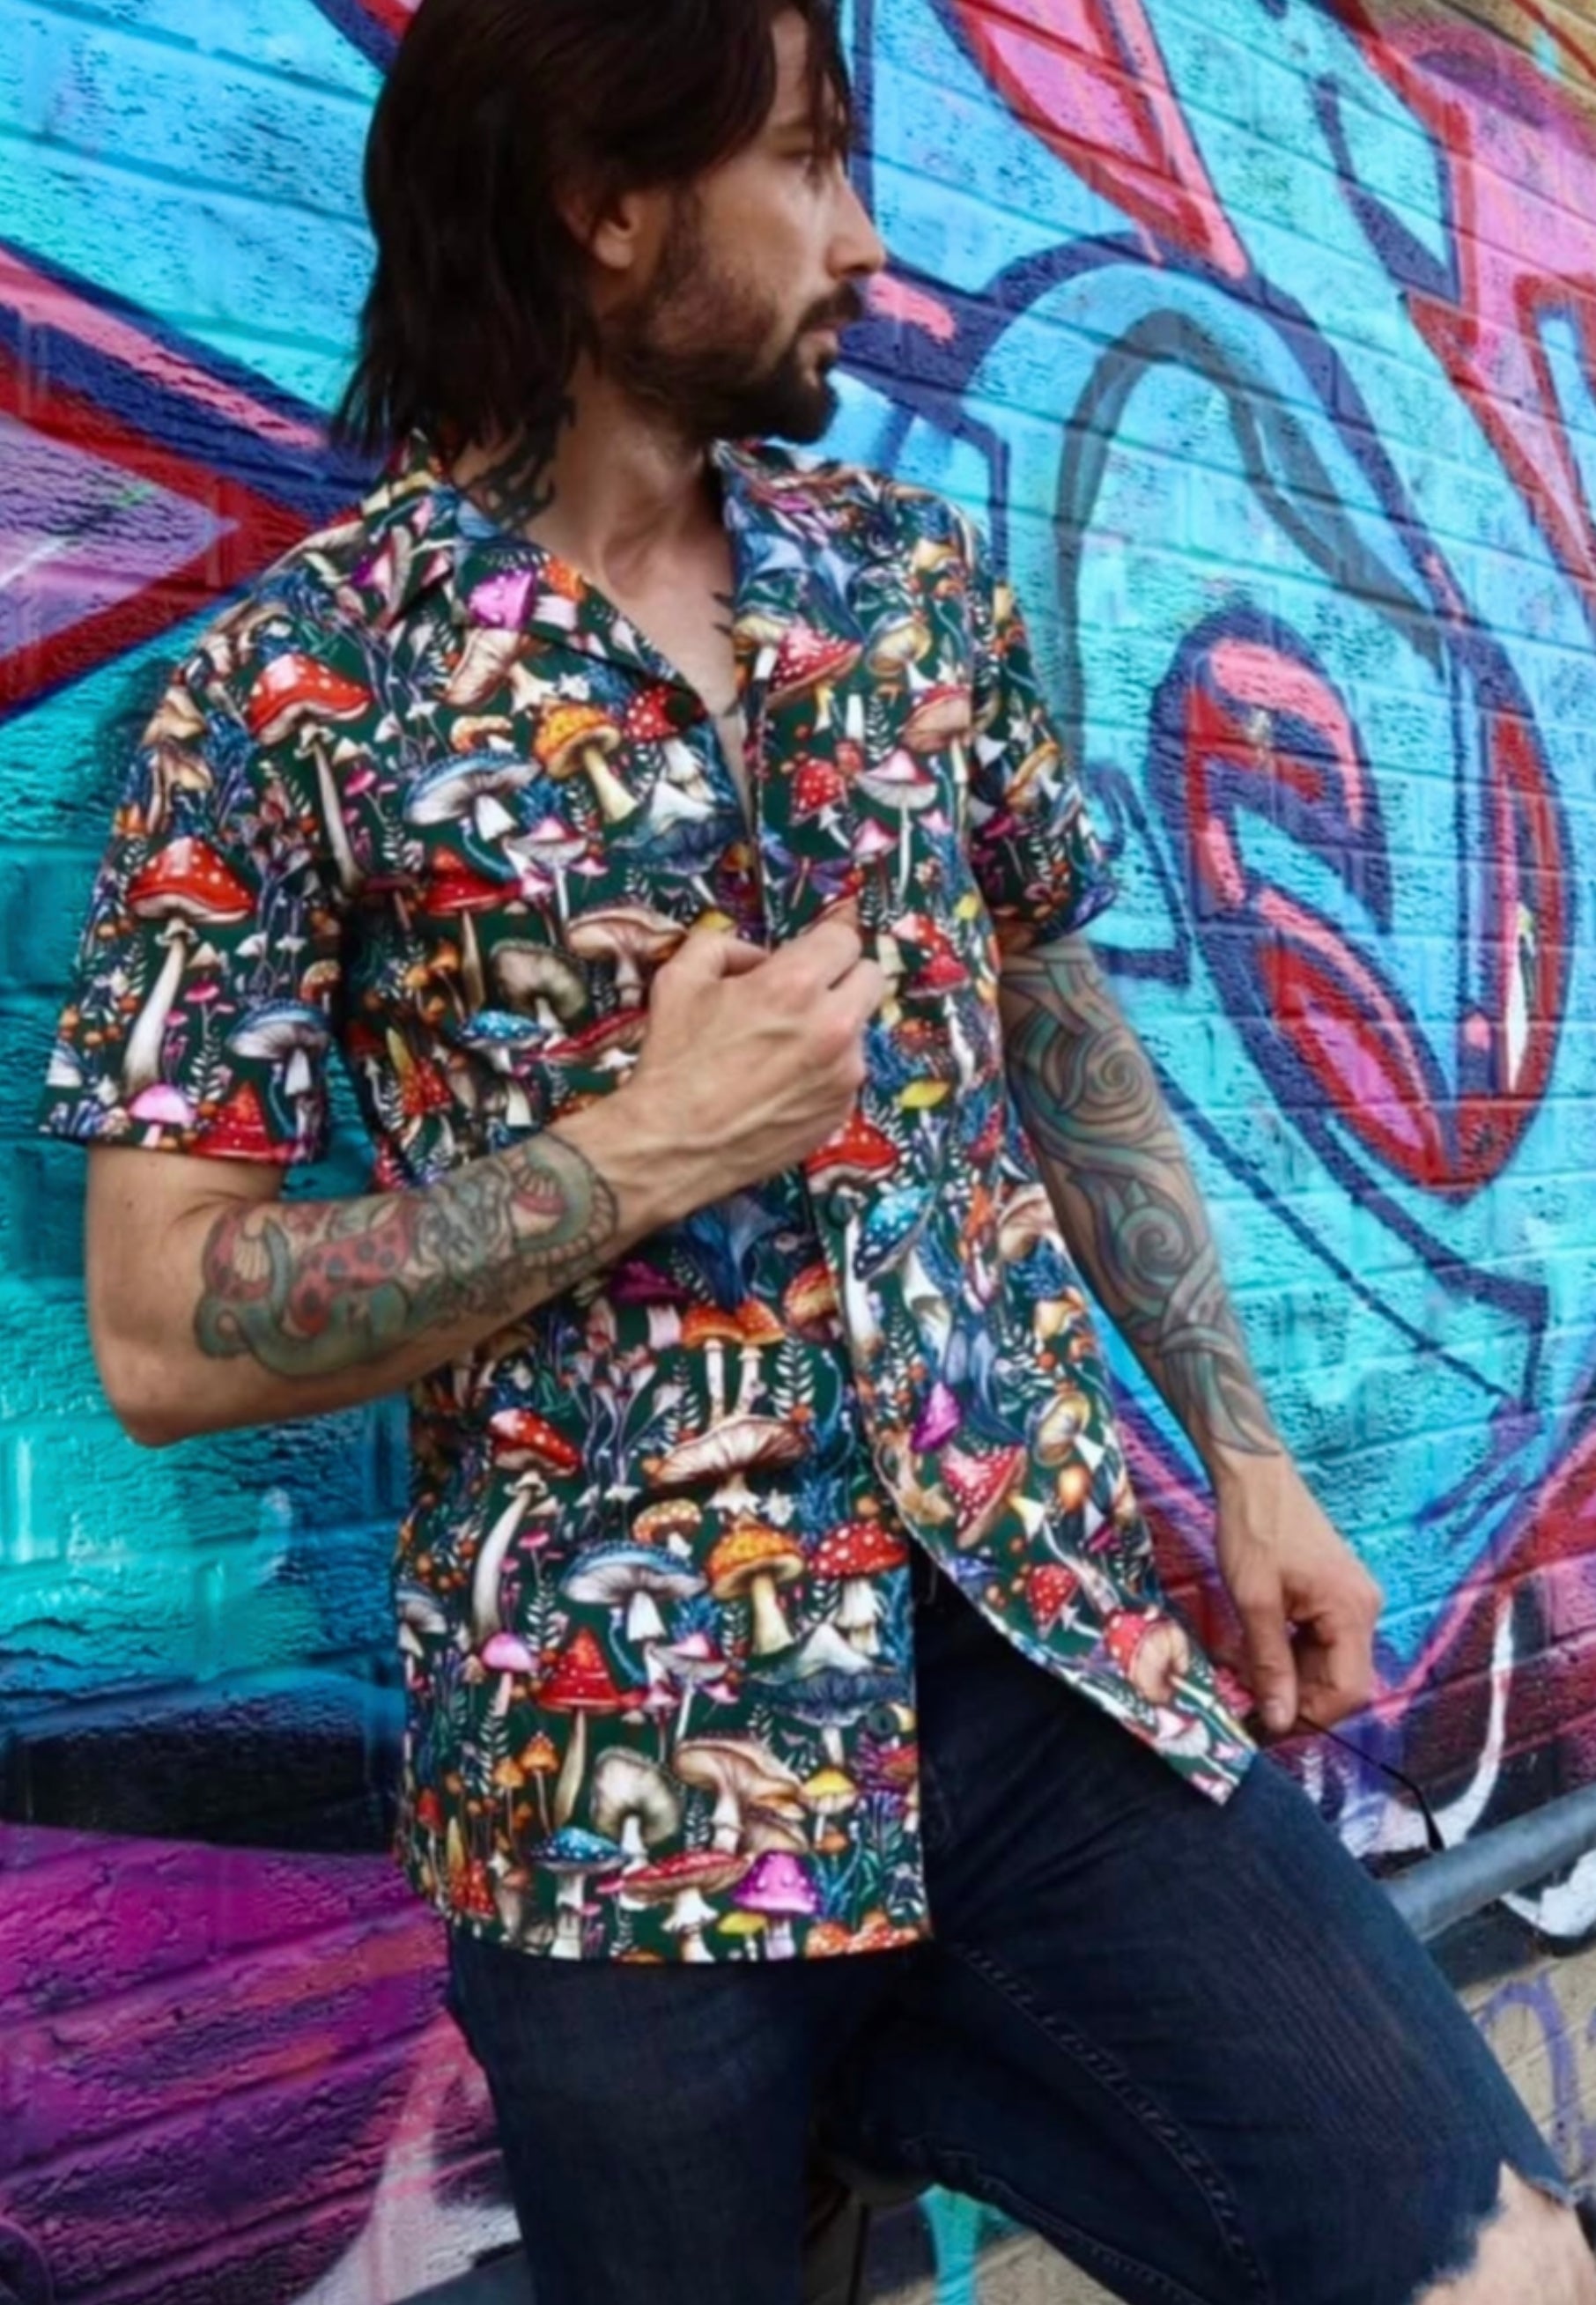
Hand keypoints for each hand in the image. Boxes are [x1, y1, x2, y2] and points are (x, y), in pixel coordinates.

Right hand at [630, 909, 885, 1207]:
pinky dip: (824, 1070)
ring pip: (858, 1028)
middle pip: (870, 977)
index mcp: (795, 984)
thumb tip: (758, 955)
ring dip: (832, 1027)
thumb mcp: (681, 978)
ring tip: (782, 1048)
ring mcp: (843, 1073)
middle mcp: (832, 1026)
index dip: (823, 942)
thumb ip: (724, 945)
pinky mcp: (842, 1110)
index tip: (811, 952)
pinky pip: (846, 1073)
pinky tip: (783, 1083)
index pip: (844, 939)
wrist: (673, 1144)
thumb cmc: (673, 1061)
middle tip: (806, 993)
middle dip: (841, 977)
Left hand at [1210, 1449, 1383, 1736]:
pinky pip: (1318, 1641)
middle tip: (1245, 1704)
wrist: (1256, 1476)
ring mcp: (1352, 1601)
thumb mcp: (1255, 1602)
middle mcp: (1364, 1610)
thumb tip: (1279, 1721)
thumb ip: (1270, 1664)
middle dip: (1293, 1698)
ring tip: (1241, 1675)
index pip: (1348, 1691)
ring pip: (1326, 1663)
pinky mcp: (1334, 1595)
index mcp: (1353, 1612)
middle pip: (1339, 1681)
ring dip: (1286, 1677)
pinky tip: (1252, 1651)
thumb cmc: (1254, 1531)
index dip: (1308, 1716)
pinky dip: (1287, 1653)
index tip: (1265, 1726)